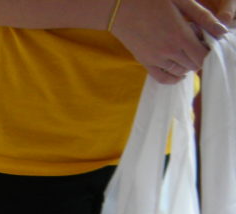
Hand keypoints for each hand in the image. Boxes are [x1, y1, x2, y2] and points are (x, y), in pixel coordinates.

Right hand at [111, 0, 229, 82]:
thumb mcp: (181, 1)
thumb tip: (221, 31)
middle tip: (195, 43)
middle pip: (193, 65)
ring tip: (186, 51)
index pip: (203, 56)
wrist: (120, 7)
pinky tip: (179, 72)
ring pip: (180, 72)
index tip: (206, 42)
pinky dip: (173, 78)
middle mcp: (168, 52)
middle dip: (198, 56)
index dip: (208, 51)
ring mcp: (155, 59)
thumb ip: (203, 17)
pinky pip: (163, 78)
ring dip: (187, 65)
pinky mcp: (144, 62)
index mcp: (180, 35)